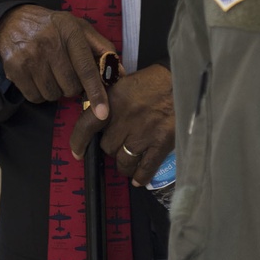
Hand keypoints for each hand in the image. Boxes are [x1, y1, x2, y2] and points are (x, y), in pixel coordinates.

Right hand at [0, 5, 116, 115]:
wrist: (12, 22)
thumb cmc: (53, 27)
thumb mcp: (78, 27)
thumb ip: (101, 48)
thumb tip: (120, 72)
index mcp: (69, 31)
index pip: (86, 68)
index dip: (96, 92)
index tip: (103, 113)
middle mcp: (49, 43)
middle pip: (71, 87)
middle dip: (72, 86)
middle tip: (66, 71)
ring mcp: (31, 57)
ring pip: (53, 95)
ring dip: (55, 90)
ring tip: (50, 71)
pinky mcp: (16, 69)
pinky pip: (36, 97)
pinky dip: (39, 93)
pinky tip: (37, 76)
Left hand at [69, 63, 174, 186]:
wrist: (183, 82)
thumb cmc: (153, 81)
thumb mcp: (125, 83)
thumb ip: (110, 100)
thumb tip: (96, 116)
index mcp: (114, 100)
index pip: (88, 124)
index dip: (79, 141)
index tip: (77, 152)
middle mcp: (125, 119)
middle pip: (107, 147)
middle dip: (111, 146)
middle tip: (119, 141)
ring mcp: (143, 134)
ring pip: (123, 161)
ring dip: (123, 162)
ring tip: (128, 158)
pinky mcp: (160, 144)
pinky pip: (145, 169)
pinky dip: (140, 176)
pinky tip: (138, 178)